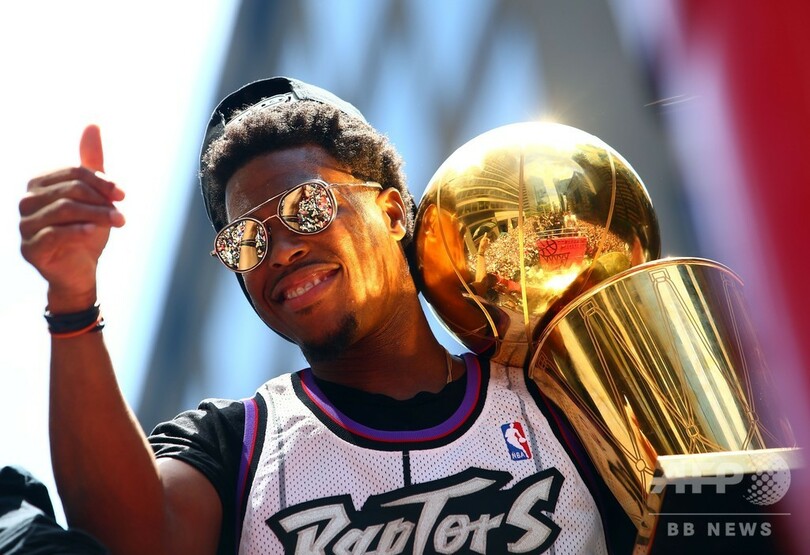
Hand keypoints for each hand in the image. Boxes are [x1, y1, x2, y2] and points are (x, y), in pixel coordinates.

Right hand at [19, 125, 125, 310]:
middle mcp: (27, 202)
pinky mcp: (29, 248)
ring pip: (64, 211)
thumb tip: (93, 125)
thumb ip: (92, 164)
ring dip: (96, 215)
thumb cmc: (86, 230)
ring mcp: (25, 226)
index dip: (101, 181)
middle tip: (122, 212)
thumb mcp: (94, 196)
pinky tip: (95, 233)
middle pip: (70, 190)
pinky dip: (79, 231)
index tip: (122, 194)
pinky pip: (54, 234)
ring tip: (118, 222)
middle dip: (101, 200)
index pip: (72, 173)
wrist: (81, 270)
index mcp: (39, 185)